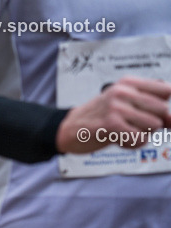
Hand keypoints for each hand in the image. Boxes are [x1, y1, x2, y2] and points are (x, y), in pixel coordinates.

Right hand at [56, 76, 170, 153]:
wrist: (67, 130)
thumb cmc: (98, 118)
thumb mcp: (124, 107)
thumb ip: (150, 111)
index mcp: (128, 83)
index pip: (166, 91)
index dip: (161, 107)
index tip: (146, 114)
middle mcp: (124, 92)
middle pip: (162, 110)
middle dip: (152, 124)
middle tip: (132, 127)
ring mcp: (117, 107)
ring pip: (154, 125)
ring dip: (142, 135)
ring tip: (124, 134)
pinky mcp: (111, 124)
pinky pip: (140, 138)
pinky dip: (132, 144)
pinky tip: (119, 141)